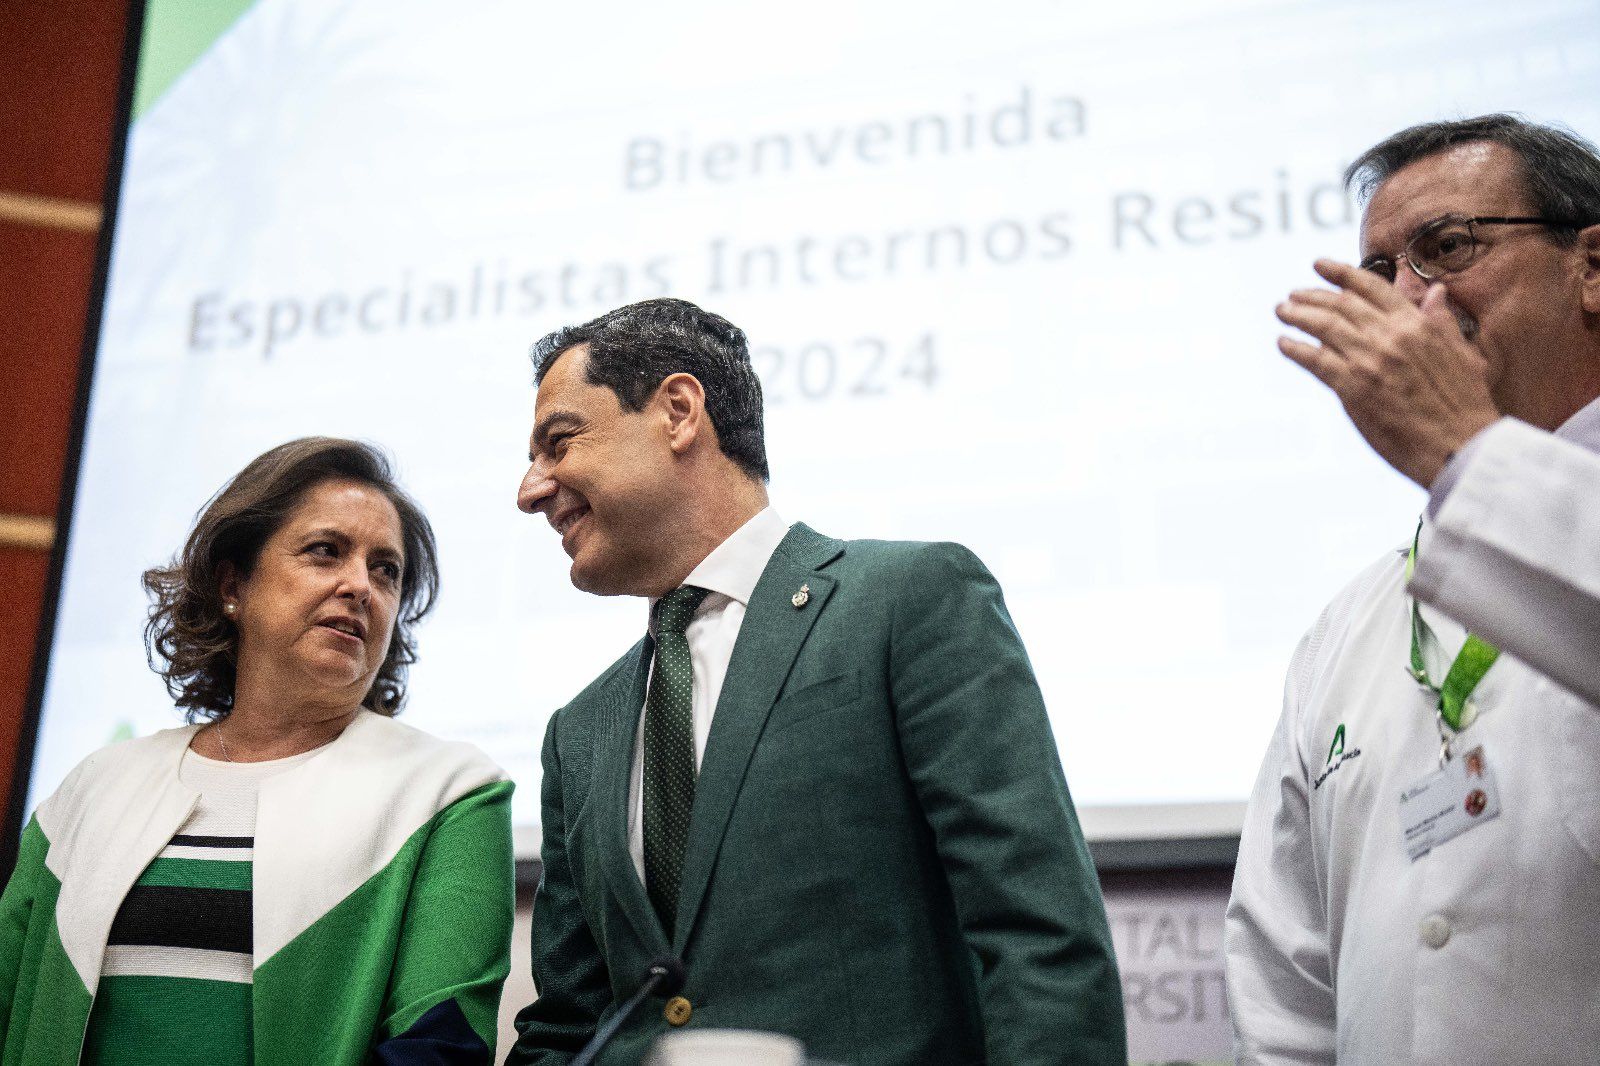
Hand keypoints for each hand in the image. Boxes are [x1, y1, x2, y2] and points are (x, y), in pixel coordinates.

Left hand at [1276, 258, 1500, 487]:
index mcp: (1418, 324)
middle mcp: (1390, 336)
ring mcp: (1369, 360)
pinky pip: (1315, 361)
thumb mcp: (1463, 353)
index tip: (1319, 265)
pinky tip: (1284, 343)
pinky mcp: (1353, 387)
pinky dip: (1296, 349)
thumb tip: (1435, 292)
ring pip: (1324, 327)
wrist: (1461, 444)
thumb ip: (1442, 321)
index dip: (1341, 273)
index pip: (1372, 288)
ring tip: (1282, 311)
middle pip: (1341, 305)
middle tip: (1293, 294)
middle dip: (1312, 296)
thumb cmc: (1465, 405)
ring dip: (1298, 316)